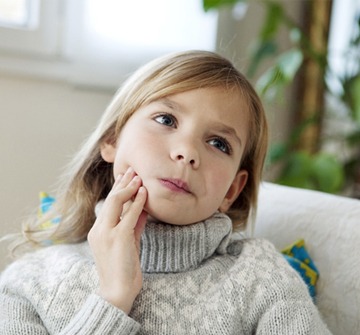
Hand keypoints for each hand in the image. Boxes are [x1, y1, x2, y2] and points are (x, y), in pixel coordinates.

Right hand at [88, 167, 147, 313]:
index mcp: (98, 231)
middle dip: (122, 183)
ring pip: (117, 202)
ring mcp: (107, 233)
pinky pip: (130, 214)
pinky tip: (144, 192)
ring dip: (129, 187)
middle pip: (111, 199)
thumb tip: (143, 208)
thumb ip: (134, 224)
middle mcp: (99, 229)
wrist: (117, 291)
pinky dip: (138, 202)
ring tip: (139, 176)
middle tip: (132, 170)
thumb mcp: (129, 242)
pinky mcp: (119, 238)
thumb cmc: (123, 268)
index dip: (118, 189)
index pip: (108, 204)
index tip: (126, 177)